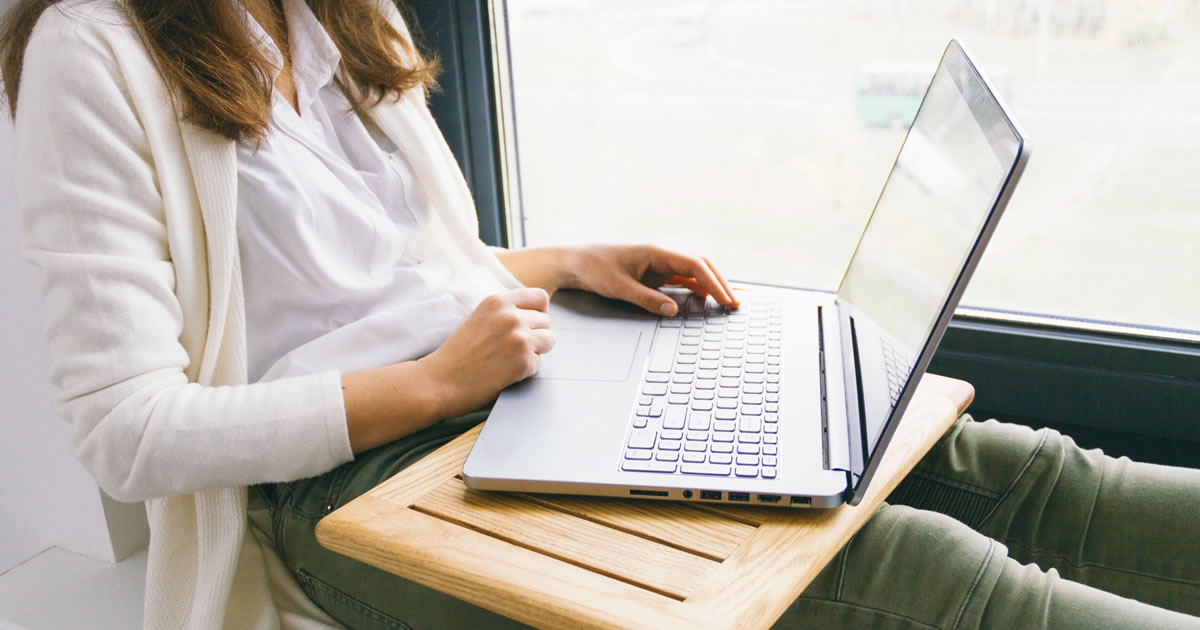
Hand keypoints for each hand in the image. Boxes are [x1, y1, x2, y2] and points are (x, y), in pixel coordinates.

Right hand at [418, 288, 555, 417]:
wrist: (438, 381)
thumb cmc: (455, 354)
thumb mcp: (477, 317)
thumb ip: (503, 311)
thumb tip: (532, 312)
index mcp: (498, 301)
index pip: (540, 297)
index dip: (539, 312)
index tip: (532, 324)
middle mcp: (511, 316)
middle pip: (546, 321)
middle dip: (536, 335)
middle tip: (514, 349)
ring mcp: (519, 338)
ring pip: (549, 340)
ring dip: (536, 351)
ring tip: (512, 359)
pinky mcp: (523, 361)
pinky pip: (539, 363)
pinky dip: (526, 370)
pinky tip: (505, 372)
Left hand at [565, 245, 737, 315]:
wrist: (575, 262)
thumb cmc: (594, 268)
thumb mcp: (619, 287)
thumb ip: (647, 298)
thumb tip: (674, 309)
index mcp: (656, 252)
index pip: (694, 264)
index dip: (714, 282)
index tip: (725, 299)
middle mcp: (661, 256)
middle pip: (701, 266)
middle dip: (720, 283)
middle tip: (734, 304)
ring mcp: (659, 265)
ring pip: (693, 273)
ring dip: (711, 286)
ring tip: (725, 304)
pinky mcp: (654, 274)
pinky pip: (681, 280)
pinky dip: (696, 289)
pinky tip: (704, 301)